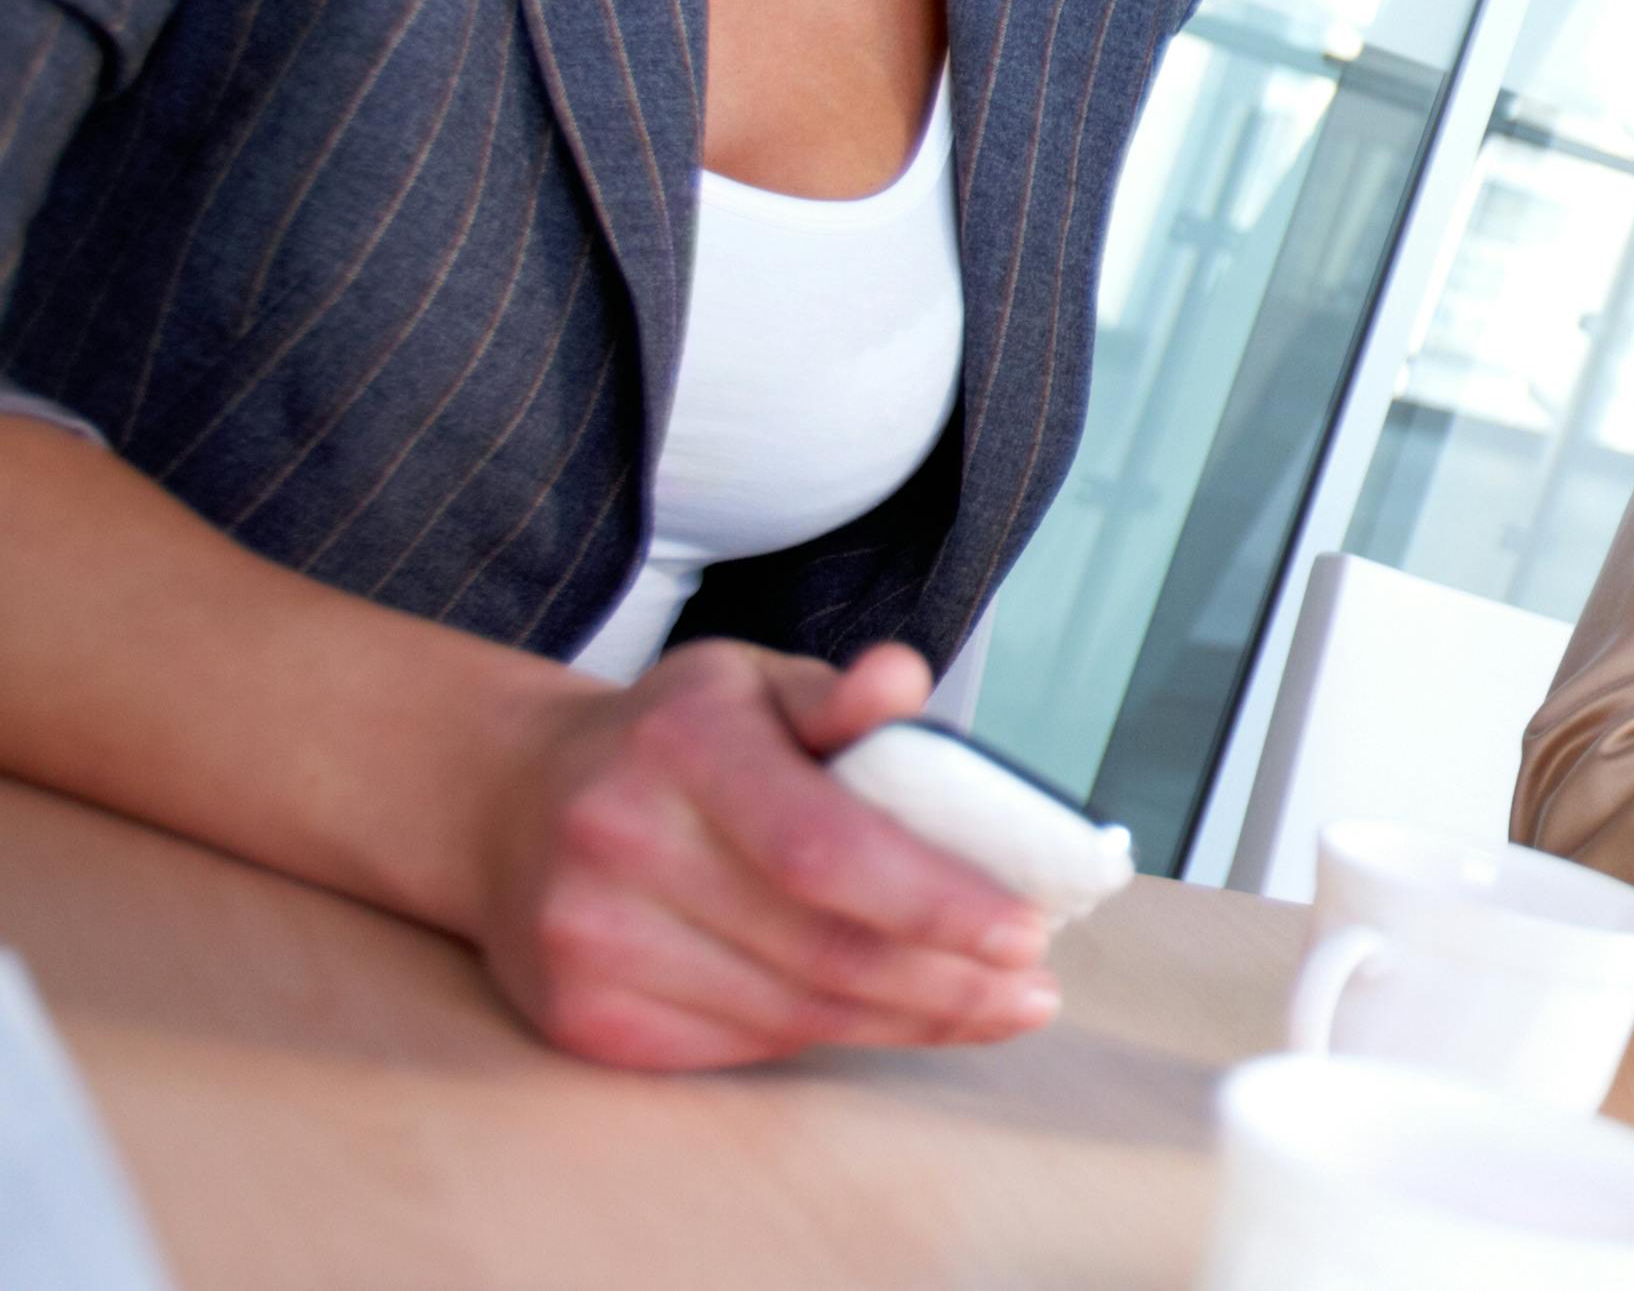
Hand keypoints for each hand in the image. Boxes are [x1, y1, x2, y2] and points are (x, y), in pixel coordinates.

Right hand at [467, 639, 1058, 1068]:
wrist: (508, 801)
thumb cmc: (672, 739)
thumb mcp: (750, 684)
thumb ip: (837, 695)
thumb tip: (905, 680)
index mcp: (681, 747)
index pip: (825, 848)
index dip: (935, 902)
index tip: (1028, 932)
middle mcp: (620, 845)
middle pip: (817, 948)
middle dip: (946, 983)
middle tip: (1031, 992)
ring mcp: (588, 941)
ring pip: (786, 1015)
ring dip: (907, 1023)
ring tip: (989, 1010)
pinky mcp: (578, 1016)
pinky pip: (736, 1048)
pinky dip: (827, 1039)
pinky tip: (890, 1020)